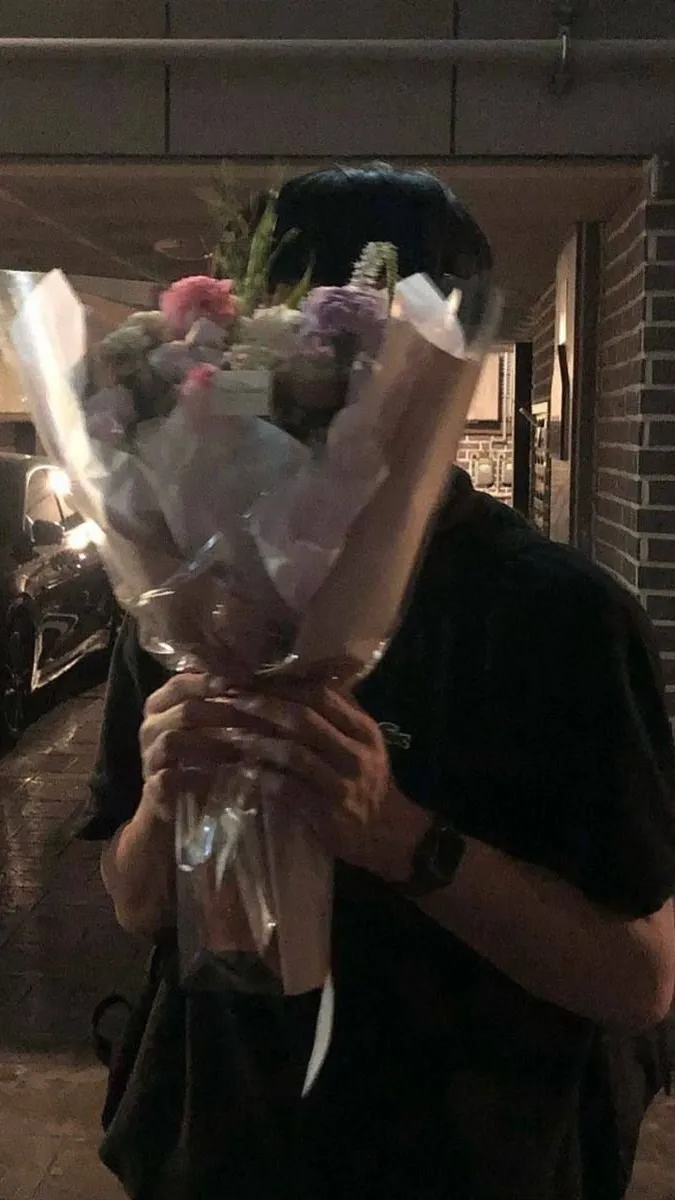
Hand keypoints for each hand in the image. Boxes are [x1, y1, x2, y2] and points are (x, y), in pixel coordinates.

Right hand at [138, 671, 241, 824]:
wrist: (172, 800)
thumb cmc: (196, 754)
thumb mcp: (206, 724)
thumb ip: (220, 701)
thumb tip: (250, 678)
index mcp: (160, 705)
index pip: (179, 683)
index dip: (208, 682)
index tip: (239, 683)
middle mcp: (151, 728)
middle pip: (184, 711)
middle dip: (223, 714)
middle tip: (252, 722)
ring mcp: (150, 757)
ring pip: (172, 740)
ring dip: (210, 745)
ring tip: (239, 752)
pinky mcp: (153, 787)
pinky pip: (168, 778)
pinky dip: (193, 777)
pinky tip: (216, 778)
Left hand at [215, 677, 430, 882]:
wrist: (388, 834)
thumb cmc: (369, 781)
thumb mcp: (365, 743)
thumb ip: (339, 715)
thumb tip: (302, 681)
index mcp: (363, 730)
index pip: (323, 695)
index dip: (286, 686)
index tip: (257, 681)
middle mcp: (354, 753)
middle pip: (304, 719)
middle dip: (266, 707)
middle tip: (237, 703)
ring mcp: (341, 783)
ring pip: (293, 753)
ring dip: (259, 742)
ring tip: (236, 737)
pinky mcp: (326, 812)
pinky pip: (287, 788)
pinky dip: (264, 776)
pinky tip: (247, 770)